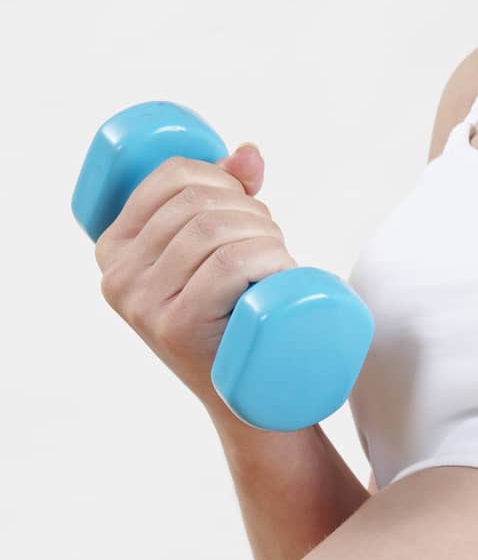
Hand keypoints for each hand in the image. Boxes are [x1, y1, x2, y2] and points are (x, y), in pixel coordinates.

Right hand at [93, 143, 296, 408]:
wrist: (251, 406)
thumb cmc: (235, 324)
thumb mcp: (216, 257)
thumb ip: (227, 199)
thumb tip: (250, 153)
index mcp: (112, 248)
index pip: (171, 177)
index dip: (223, 177)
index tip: (249, 209)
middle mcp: (117, 275)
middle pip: (198, 202)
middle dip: (252, 211)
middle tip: (273, 246)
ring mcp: (144, 305)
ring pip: (217, 231)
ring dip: (266, 234)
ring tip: (280, 263)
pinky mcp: (177, 328)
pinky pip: (226, 266)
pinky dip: (266, 258)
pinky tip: (282, 272)